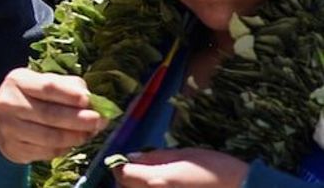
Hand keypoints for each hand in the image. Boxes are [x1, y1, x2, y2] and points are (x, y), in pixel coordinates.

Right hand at [0, 68, 108, 163]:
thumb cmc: (28, 98)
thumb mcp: (41, 83)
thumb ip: (67, 86)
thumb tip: (92, 101)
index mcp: (18, 80)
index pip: (48, 87)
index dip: (70, 95)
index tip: (89, 101)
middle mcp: (9, 103)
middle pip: (50, 114)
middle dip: (79, 119)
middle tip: (98, 121)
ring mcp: (9, 127)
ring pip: (50, 136)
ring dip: (75, 137)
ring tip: (88, 134)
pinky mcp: (14, 148)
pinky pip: (46, 151)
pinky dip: (63, 148)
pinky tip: (71, 143)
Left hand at [113, 149, 249, 187]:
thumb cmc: (218, 171)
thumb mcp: (185, 155)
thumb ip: (155, 157)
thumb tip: (131, 157)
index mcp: (157, 181)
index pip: (121, 174)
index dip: (121, 166)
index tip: (127, 162)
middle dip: (129, 180)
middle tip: (142, 173)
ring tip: (160, 181)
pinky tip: (169, 187)